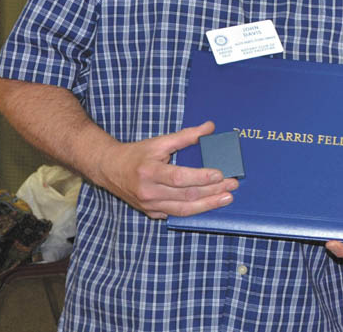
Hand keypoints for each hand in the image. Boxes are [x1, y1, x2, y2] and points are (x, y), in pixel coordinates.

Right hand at [95, 121, 239, 219]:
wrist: (110, 170)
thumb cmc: (137, 154)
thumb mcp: (160, 141)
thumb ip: (185, 136)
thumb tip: (210, 127)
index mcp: (149, 171)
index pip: (179, 177)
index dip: (200, 177)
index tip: (220, 174)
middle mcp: (148, 191)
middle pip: (185, 195)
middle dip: (212, 191)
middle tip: (233, 184)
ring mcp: (149, 205)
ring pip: (183, 210)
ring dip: (208, 205)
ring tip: (227, 198)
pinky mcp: (151, 213)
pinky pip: (176, 214)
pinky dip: (194, 211)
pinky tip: (210, 205)